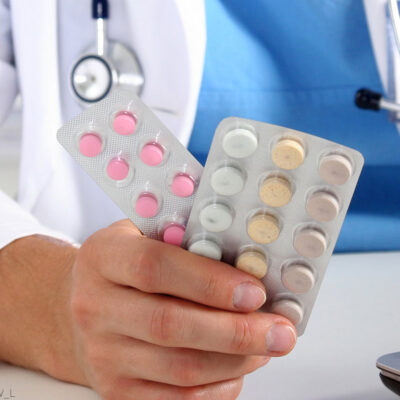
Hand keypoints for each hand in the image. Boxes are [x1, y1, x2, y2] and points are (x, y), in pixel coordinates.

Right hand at [59, 220, 296, 398]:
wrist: (83, 305)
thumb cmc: (125, 265)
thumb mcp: (145, 236)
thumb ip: (187, 241)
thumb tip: (250, 260)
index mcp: (104, 257)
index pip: (154, 267)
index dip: (208, 281)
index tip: (255, 292)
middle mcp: (96, 306)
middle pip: (170, 325)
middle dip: (236, 331)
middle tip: (280, 330)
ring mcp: (103, 353)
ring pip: (179, 368)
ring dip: (235, 360)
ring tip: (268, 345)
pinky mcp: (116, 388)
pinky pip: (176, 398)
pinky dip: (218, 386)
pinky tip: (240, 366)